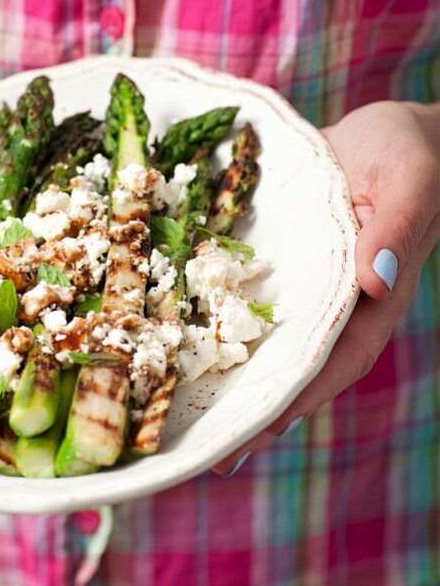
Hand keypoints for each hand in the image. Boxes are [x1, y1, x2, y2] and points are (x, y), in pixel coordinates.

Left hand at [212, 101, 439, 475]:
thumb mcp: (409, 180)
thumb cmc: (409, 153)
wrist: (385, 130)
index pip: (337, 360)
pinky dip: (215, 320)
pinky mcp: (278, 261)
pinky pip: (244, 295)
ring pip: (264, 340)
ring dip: (228, 376)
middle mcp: (334, 302)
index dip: (300, 397)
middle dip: (254, 409)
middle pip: (293, 365)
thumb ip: (397, 228)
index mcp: (372, 298)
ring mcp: (303, 285)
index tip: (260, 429)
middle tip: (210, 454)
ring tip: (181, 416)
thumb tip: (376, 279)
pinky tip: (175, 337)